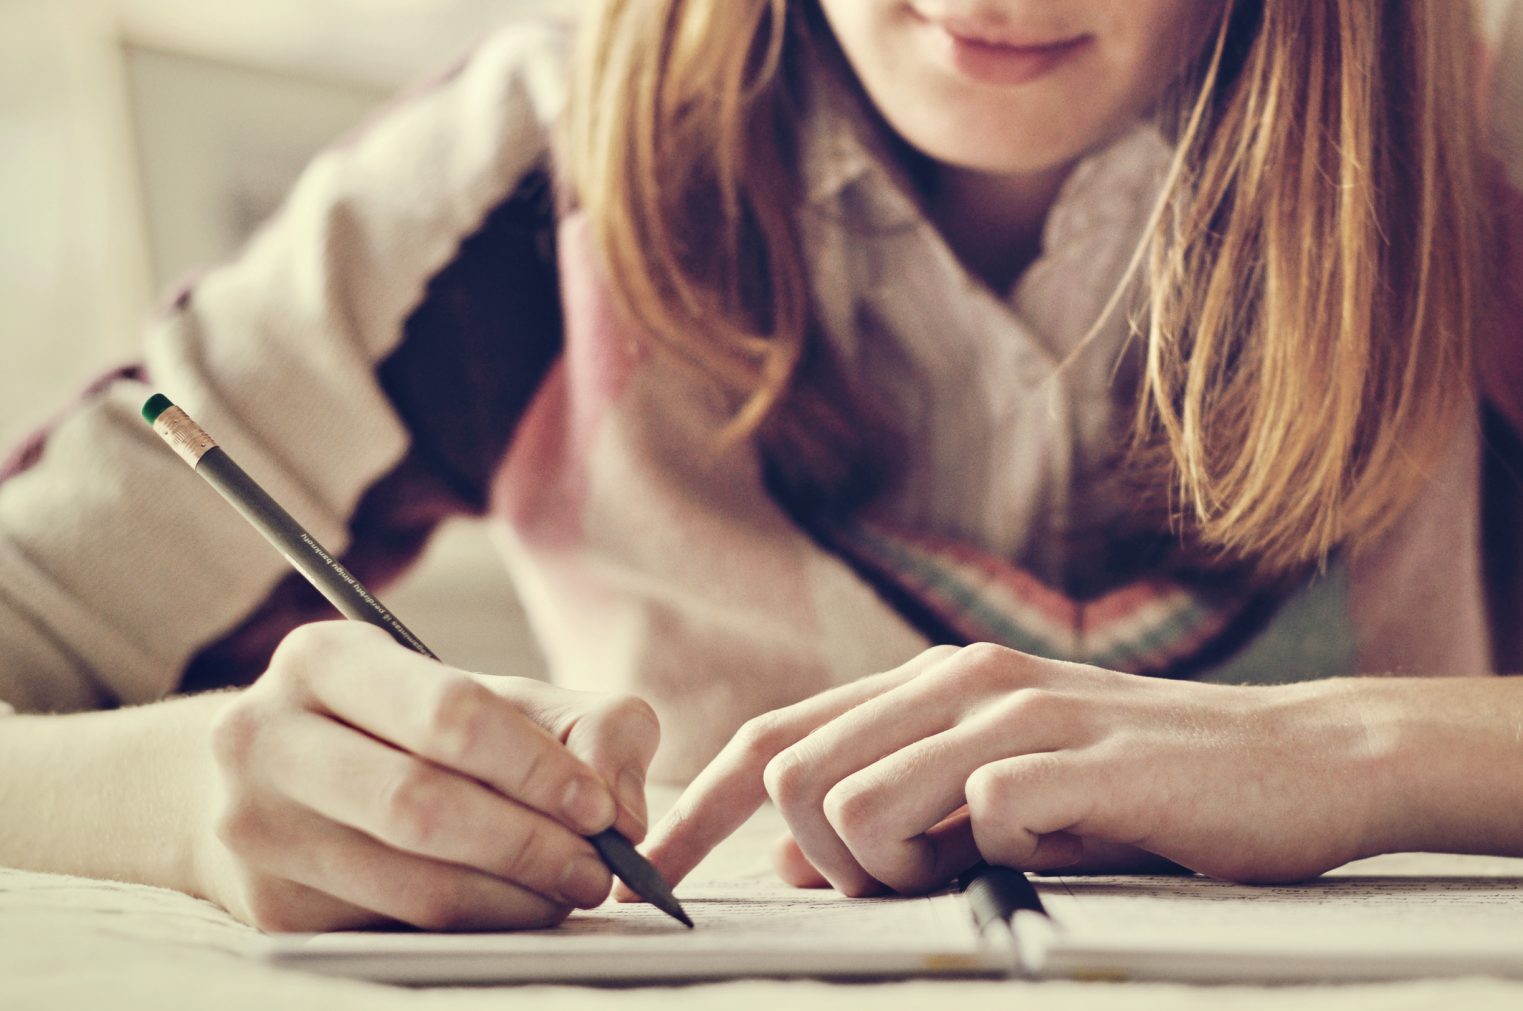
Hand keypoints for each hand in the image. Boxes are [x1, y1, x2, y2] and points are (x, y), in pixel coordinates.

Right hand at [192, 621, 658, 930]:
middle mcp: (266, 737)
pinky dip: (477, 924)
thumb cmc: (414, 729)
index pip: (448, 714)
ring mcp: (258, 827)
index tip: (597, 807)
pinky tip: (514, 906)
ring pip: (413, 883)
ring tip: (570, 889)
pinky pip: (398, 927)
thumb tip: (621, 810)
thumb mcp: (498, 696)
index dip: (536, 767)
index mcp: (325, 658)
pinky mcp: (271, 906)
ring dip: (515, 897)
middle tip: (597, 867)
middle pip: (422, 805)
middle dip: (530, 843)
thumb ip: (587, 726)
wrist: (276, 778)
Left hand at [627, 644, 1380, 898]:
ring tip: (987, 867)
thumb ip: (900, 810)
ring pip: (858, 801)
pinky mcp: (1077, 757)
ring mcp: (1016, 710)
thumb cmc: (1141, 787)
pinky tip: (1057, 845)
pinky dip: (991, 858)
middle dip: (821, 860)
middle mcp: (957, 678)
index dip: (697, 812)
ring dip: (897, 869)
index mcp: (929, 682)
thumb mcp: (1001, 792)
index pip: (773, 738)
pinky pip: (973, 819)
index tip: (648, 884)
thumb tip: (793, 865)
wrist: (1297, 761)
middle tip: (910, 884)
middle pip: (792, 775)